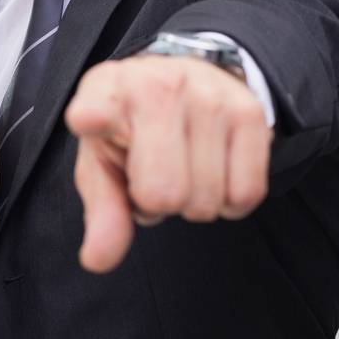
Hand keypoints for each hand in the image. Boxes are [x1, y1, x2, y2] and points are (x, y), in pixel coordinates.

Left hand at [65, 55, 270, 273]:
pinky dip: (228, 200)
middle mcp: (158, 86)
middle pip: (164, 194)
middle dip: (158, 204)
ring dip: (193, 201)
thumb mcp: (102, 164)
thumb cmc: (131, 130)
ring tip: (182, 167)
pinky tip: (213, 171)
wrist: (186, 77)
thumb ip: (102, 212)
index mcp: (105, 95)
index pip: (96, 111)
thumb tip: (97, 261)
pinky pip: (246, 194)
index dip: (93, 118)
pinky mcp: (251, 112)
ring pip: (207, 200)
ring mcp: (209, 96)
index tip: (88, 119)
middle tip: (153, 174)